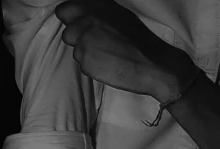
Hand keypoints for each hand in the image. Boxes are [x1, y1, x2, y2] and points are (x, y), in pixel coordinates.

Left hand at [55, 0, 195, 101]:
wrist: (154, 64)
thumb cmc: (141, 42)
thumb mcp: (121, 17)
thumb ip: (100, 14)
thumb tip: (85, 15)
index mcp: (95, 6)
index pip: (65, 11)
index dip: (72, 22)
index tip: (82, 30)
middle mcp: (87, 20)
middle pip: (68, 34)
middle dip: (79, 42)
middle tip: (98, 48)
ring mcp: (85, 41)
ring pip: (76, 52)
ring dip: (88, 57)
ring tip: (109, 58)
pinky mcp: (86, 62)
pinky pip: (84, 67)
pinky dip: (94, 69)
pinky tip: (110, 67)